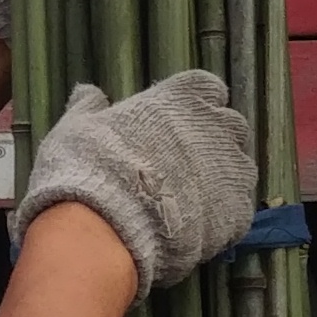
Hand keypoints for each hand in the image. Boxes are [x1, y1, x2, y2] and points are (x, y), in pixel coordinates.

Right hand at [11, 72, 255, 293]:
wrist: (104, 228)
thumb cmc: (88, 168)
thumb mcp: (76, 128)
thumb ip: (89, 108)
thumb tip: (88, 93)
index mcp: (181, 97)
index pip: (207, 89)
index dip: (193, 107)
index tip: (175, 123)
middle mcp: (215, 127)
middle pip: (230, 126)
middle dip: (213, 140)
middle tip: (183, 164)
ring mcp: (231, 171)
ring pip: (241, 168)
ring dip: (223, 178)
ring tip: (191, 199)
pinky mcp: (237, 212)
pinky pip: (240, 210)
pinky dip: (224, 217)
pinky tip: (198, 227)